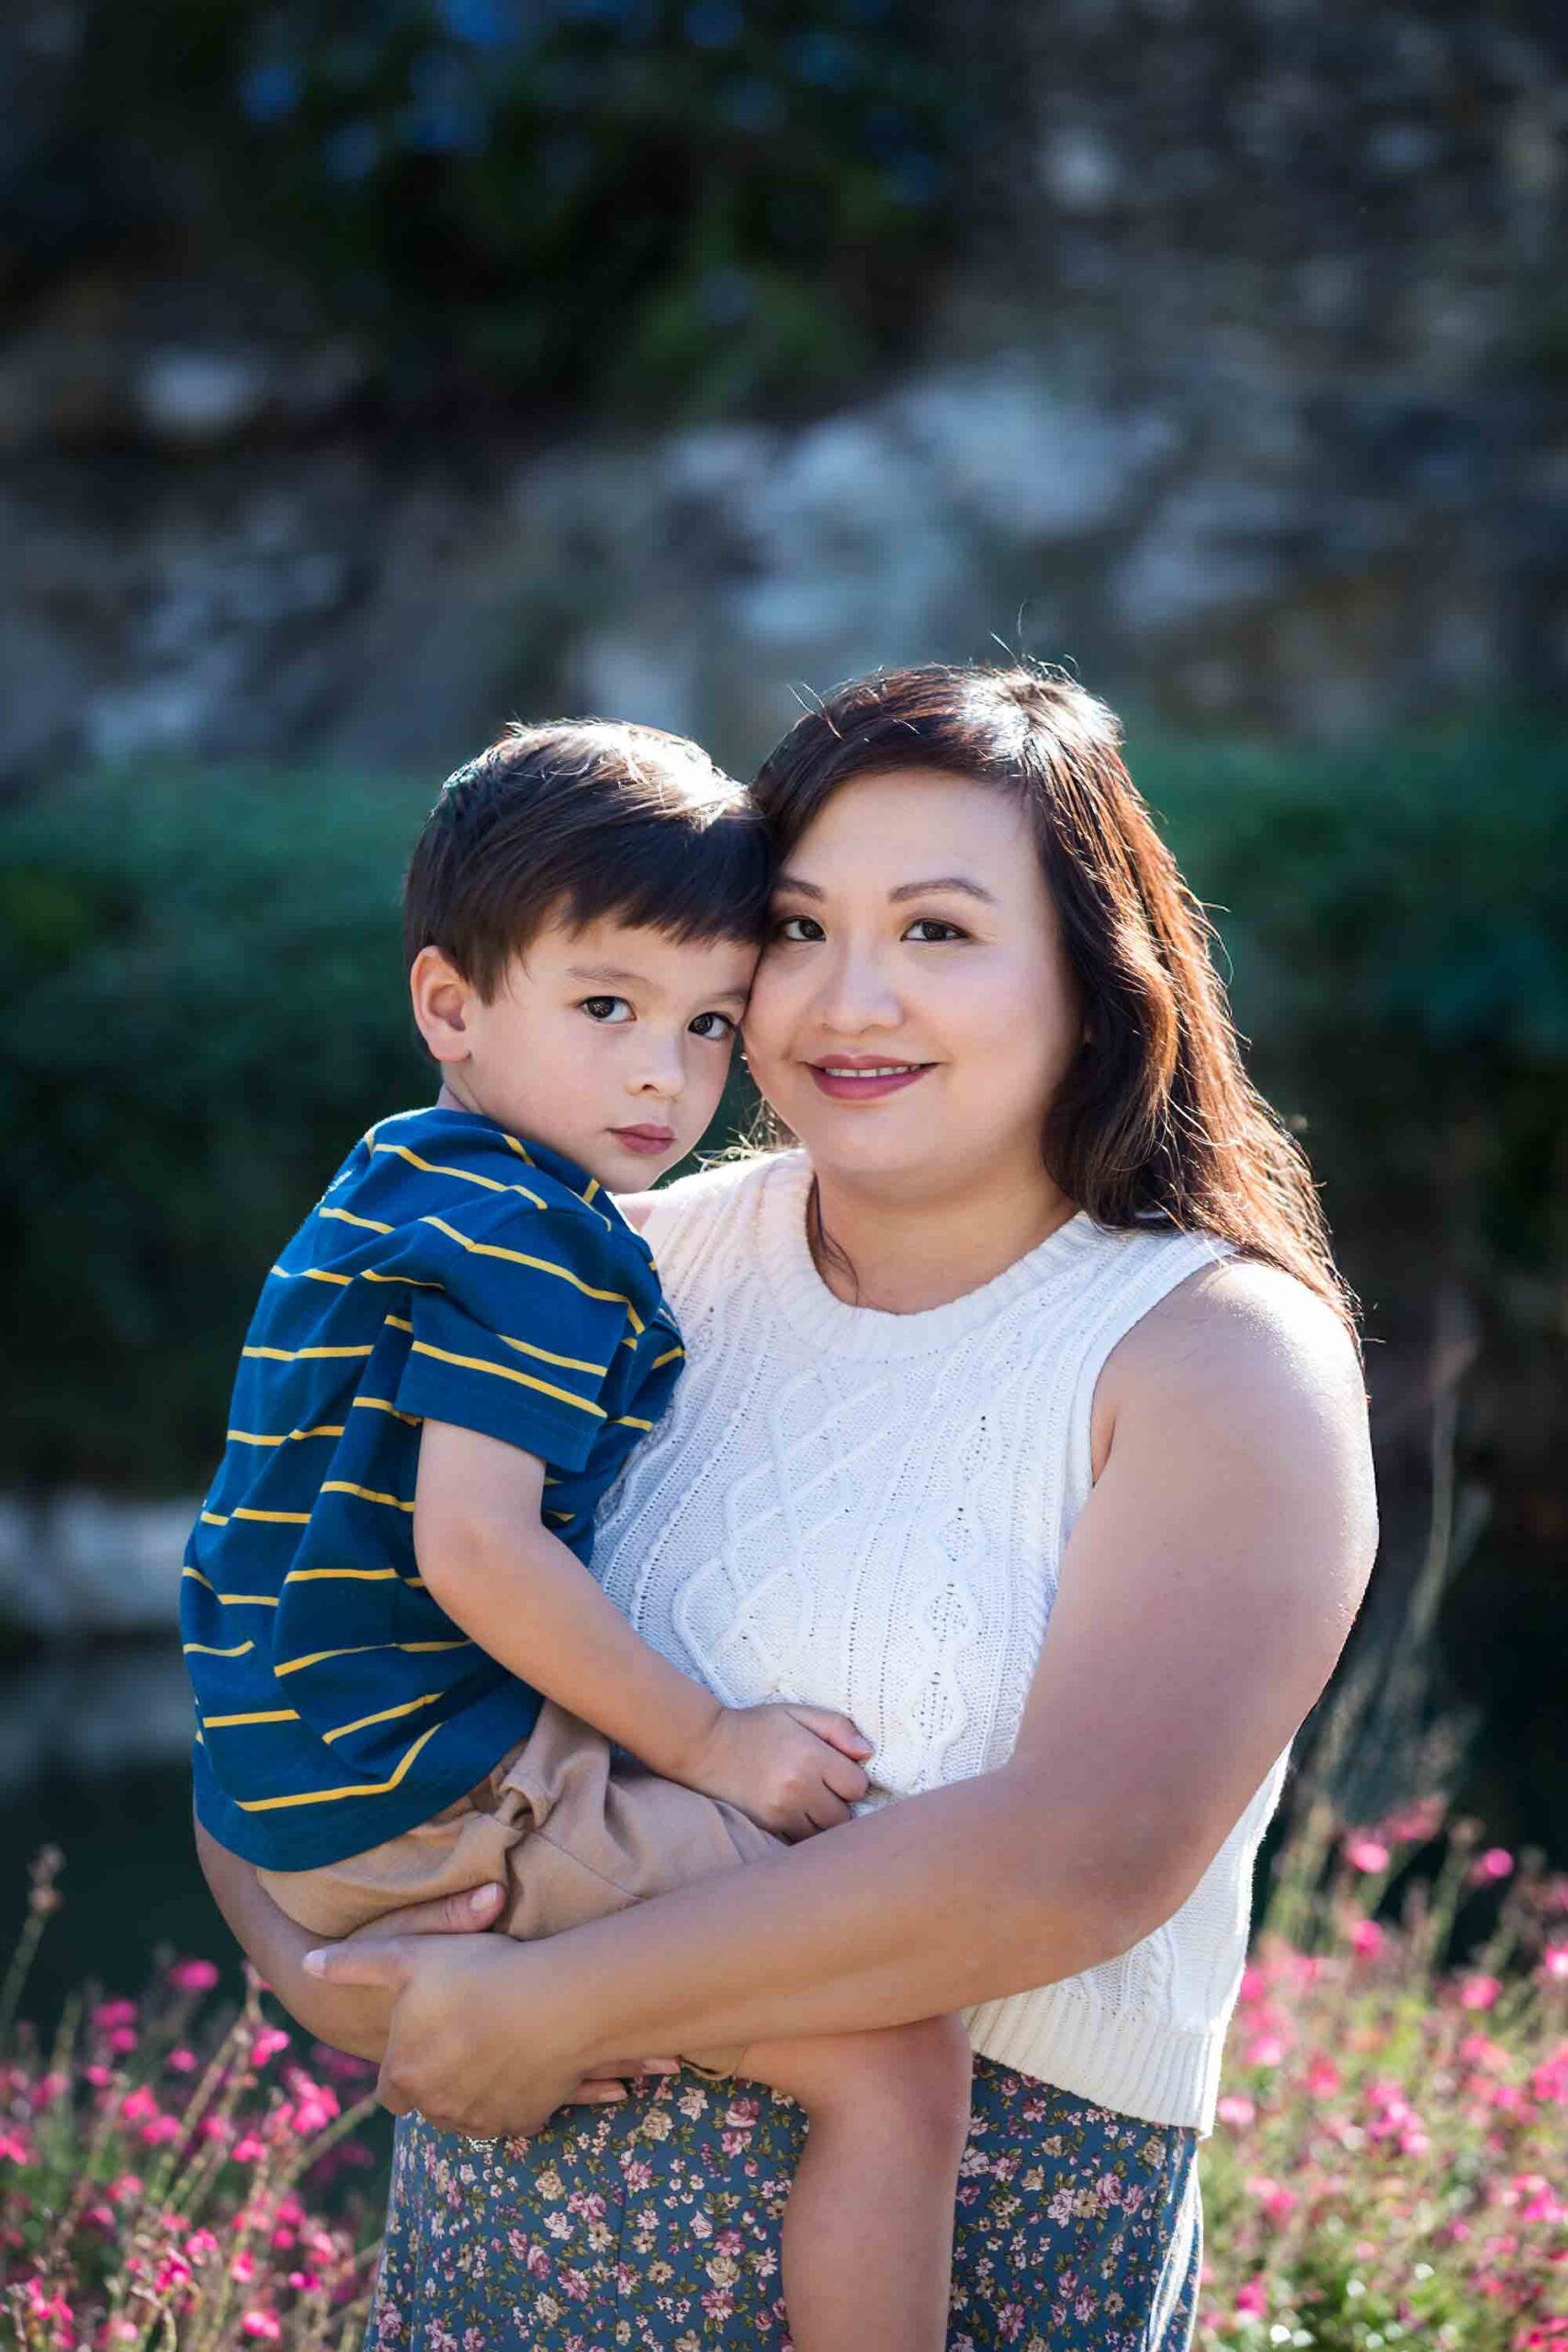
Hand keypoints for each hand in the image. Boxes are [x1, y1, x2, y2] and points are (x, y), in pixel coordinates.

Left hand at [302, 1930, 650, 2137]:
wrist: (552, 2003)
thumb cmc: (476, 1973)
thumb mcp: (407, 1954)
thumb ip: (354, 1964)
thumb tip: (306, 1965)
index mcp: (403, 2074)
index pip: (389, 2090)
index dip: (403, 2066)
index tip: (422, 2044)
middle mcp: (436, 2108)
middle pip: (430, 2102)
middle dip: (440, 2080)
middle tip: (465, 2038)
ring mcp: (480, 2120)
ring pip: (469, 2112)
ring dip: (476, 2090)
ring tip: (498, 2044)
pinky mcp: (522, 2122)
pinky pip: (513, 2113)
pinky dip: (517, 2095)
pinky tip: (528, 2058)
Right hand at [686, 1702, 872, 1839]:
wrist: (705, 1748)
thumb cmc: (756, 1728)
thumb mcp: (796, 1713)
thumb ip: (836, 1727)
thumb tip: (867, 1753)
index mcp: (811, 1756)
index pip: (857, 1786)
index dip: (851, 1779)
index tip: (837, 1772)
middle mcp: (799, 1787)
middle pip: (843, 1816)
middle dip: (839, 1804)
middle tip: (823, 1790)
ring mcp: (781, 1812)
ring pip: (823, 1835)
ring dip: (822, 1823)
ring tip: (809, 1805)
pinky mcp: (766, 1828)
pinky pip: (800, 1842)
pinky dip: (802, 1833)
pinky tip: (794, 1816)